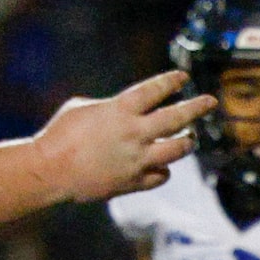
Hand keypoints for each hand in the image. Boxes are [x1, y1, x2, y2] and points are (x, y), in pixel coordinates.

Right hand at [28, 74, 214, 204]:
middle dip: (197, 107)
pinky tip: (159, 165)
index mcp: (120, 109)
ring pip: (177, 150)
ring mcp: (136, 160)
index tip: (183, 77)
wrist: (49, 171)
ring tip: (190, 137)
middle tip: (210, 101)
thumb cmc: (60, 135)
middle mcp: (134, 133)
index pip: (156, 89)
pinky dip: (162, 169)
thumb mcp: (83, 108)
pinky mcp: (132, 182)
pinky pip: (160, 175)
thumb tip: (124, 112)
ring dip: (186, 142)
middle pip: (177, 118)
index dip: (172, 81)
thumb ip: (111, 108)